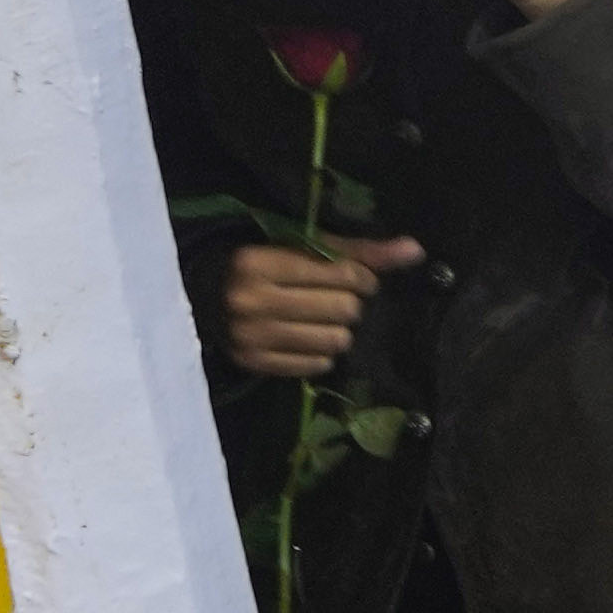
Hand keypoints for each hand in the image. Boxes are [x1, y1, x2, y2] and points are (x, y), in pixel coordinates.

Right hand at [218, 230, 422, 380]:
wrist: (197, 294)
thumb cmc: (259, 263)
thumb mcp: (298, 246)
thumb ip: (357, 249)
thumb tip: (415, 250)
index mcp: (259, 262)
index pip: (341, 275)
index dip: (361, 277)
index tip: (356, 278)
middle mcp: (251, 300)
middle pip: (343, 310)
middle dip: (350, 304)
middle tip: (336, 300)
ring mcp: (249, 335)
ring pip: (335, 341)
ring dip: (339, 331)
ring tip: (322, 319)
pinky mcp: (252, 362)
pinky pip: (316, 365)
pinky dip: (322, 354)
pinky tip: (309, 339)